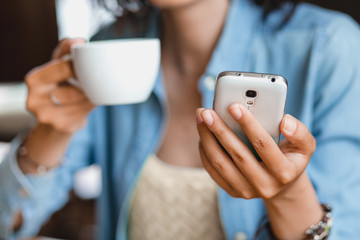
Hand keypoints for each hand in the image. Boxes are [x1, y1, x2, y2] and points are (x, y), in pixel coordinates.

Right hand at [25, 38, 94, 132]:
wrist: (53, 120)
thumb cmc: (58, 86)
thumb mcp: (57, 65)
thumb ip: (65, 50)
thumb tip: (79, 41)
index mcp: (34, 80)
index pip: (63, 66)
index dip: (79, 65)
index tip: (88, 64)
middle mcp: (35, 99)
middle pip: (73, 87)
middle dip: (86, 83)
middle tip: (93, 79)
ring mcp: (47, 116)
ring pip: (82, 100)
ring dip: (91, 94)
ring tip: (91, 91)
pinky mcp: (62, 126)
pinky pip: (85, 112)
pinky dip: (92, 105)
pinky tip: (90, 102)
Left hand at [196, 103, 315, 199]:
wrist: (281, 186)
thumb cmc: (290, 157)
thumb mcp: (305, 146)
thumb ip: (299, 132)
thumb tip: (284, 121)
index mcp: (284, 172)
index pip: (263, 145)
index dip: (248, 124)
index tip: (233, 106)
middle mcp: (265, 185)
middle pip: (237, 154)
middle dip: (220, 130)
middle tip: (206, 111)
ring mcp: (246, 191)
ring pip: (220, 163)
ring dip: (206, 138)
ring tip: (200, 118)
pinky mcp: (232, 191)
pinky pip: (212, 170)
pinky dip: (205, 150)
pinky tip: (203, 133)